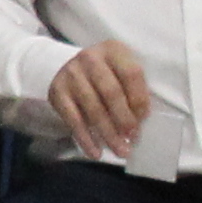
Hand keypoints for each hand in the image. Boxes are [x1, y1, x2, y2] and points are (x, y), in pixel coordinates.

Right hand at [48, 41, 154, 159]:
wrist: (64, 64)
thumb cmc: (104, 72)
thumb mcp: (120, 68)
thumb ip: (133, 88)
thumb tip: (141, 121)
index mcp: (113, 50)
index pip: (131, 74)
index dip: (139, 99)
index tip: (144, 119)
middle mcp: (90, 59)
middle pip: (111, 93)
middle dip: (124, 119)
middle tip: (133, 138)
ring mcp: (71, 75)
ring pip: (93, 109)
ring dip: (108, 133)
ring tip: (120, 150)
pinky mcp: (57, 92)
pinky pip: (73, 119)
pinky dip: (85, 138)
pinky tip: (95, 152)